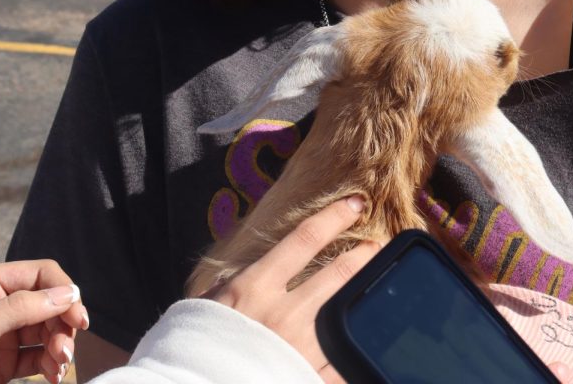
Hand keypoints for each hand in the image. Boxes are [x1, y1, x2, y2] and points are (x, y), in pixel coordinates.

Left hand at [0, 259, 89, 383]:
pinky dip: (51, 364)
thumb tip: (67, 294)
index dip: (63, 291)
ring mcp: (2, 333)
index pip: (39, 275)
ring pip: (47, 331)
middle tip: (65, 350)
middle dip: (61, 326)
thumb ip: (18, 309)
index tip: (77, 318)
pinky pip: (39, 356)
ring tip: (58, 367)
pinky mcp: (5, 361)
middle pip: (48, 304)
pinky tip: (53, 376)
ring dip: (59, 347)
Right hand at [207, 195, 378, 382]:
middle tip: (376, 243)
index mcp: (255, 287)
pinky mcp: (306, 372)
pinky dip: (353, 344)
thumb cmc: (195, 346)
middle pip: (337, 272)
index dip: (334, 218)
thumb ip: (227, 287)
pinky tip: (365, 335)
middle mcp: (282, 312)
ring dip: (363, 289)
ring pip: (344, 308)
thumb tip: (232, 277)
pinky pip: (340, 357)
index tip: (354, 205)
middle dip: (362, 253)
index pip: (304, 239)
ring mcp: (299, 345)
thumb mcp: (204, 306)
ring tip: (375, 278)